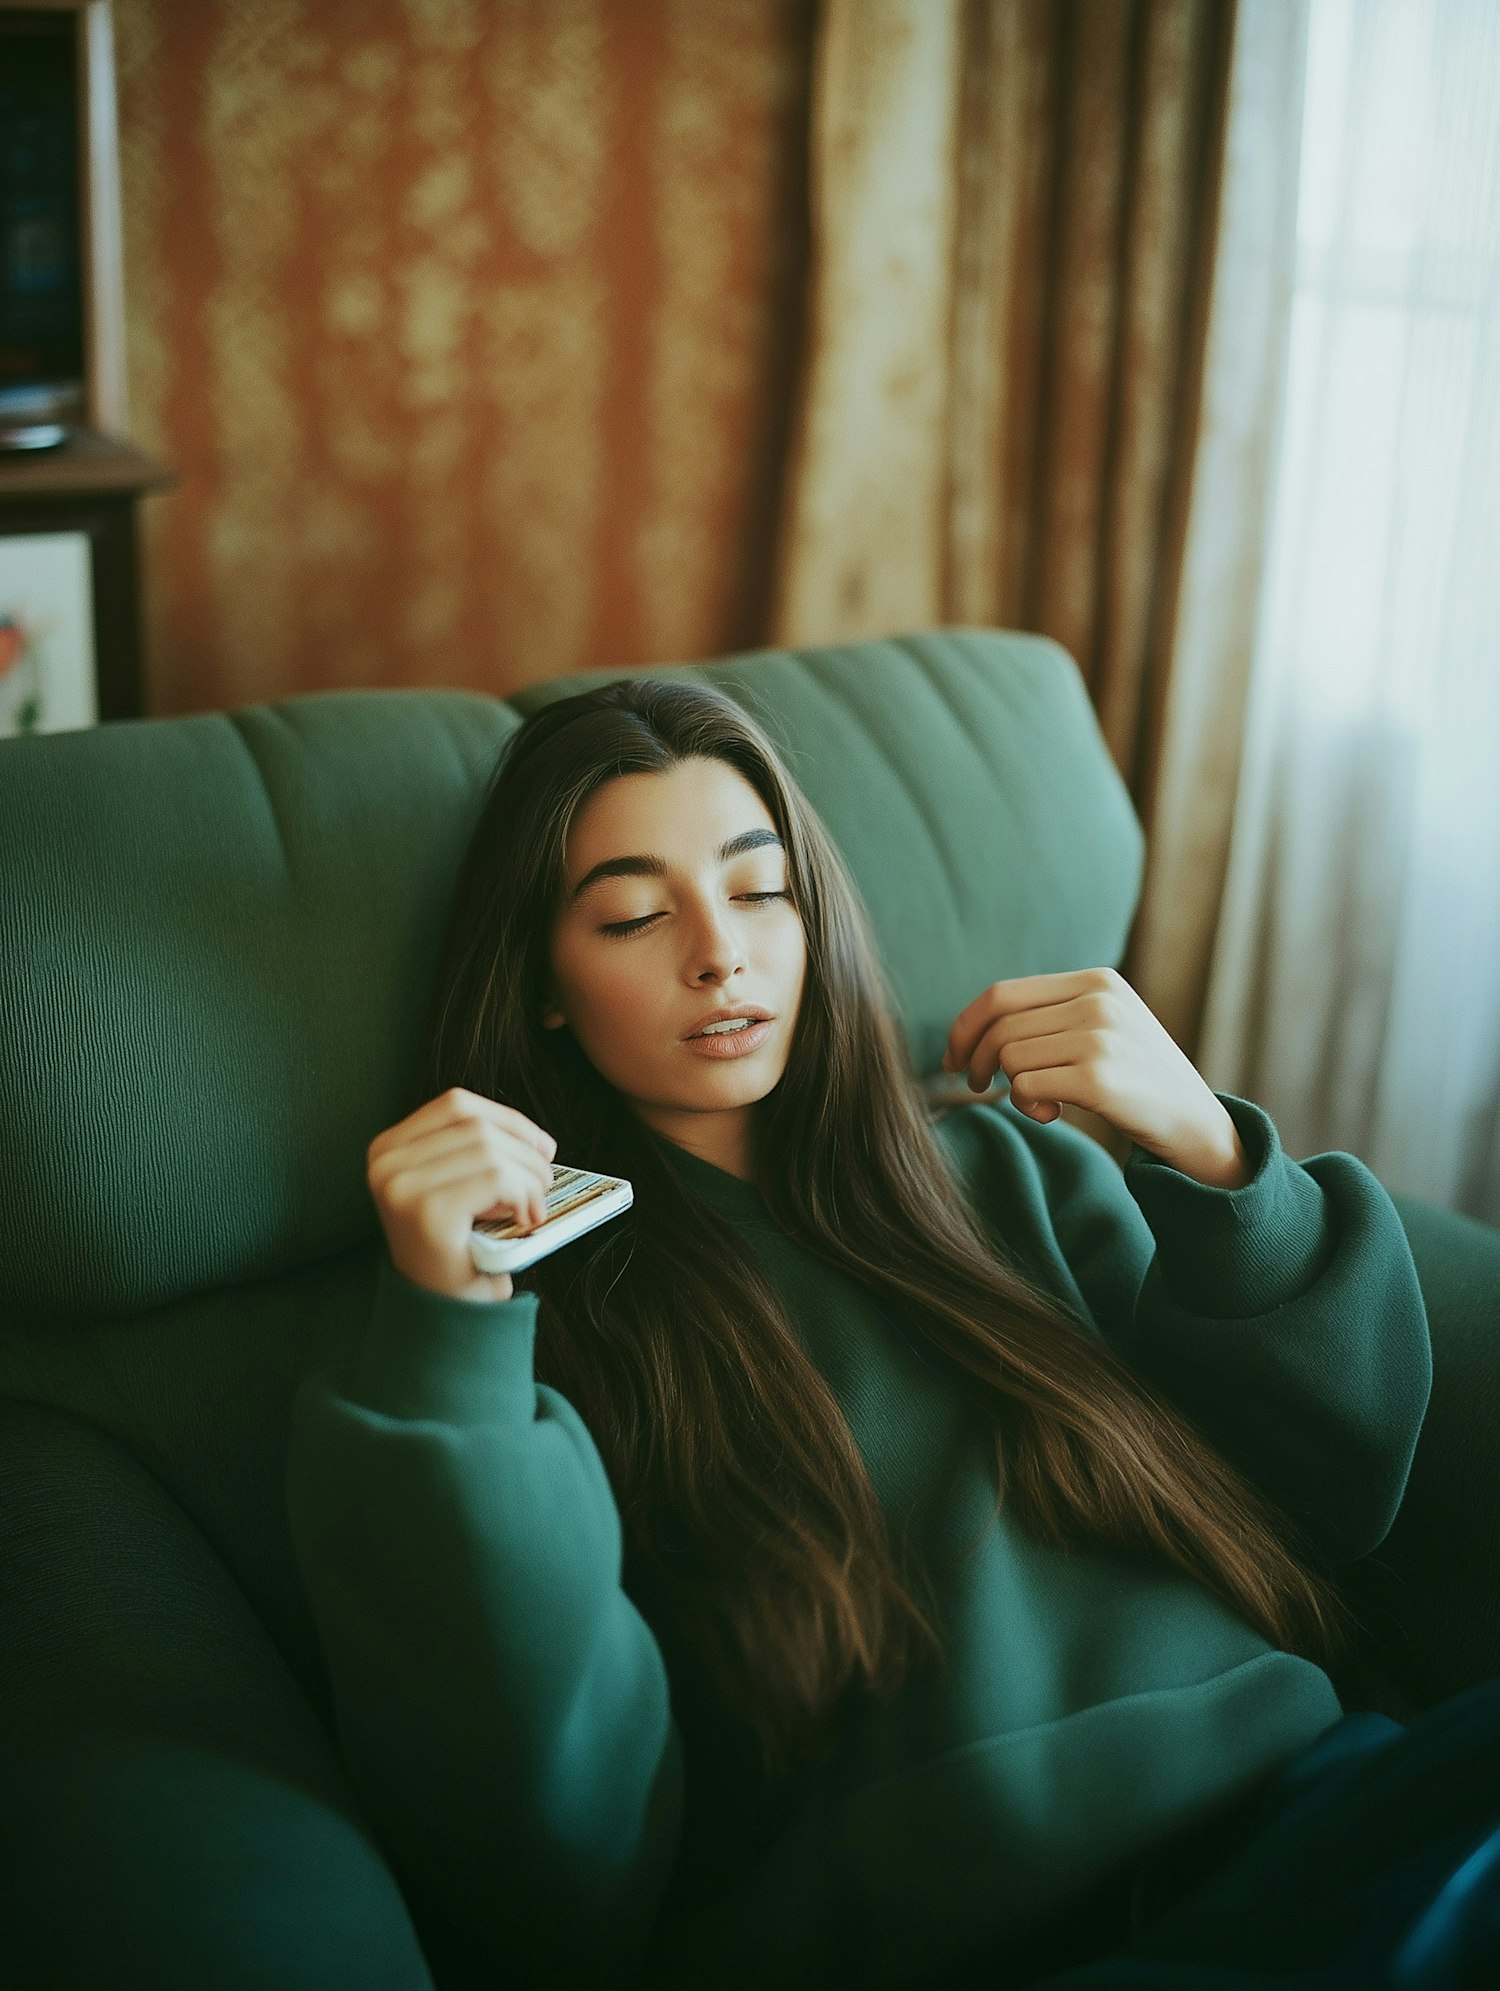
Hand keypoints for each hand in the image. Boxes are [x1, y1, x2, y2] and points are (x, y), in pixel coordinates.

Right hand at [366, 1087, 558, 1301]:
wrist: (443, 1316)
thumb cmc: (459, 1251)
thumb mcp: (459, 1188)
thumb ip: (478, 1153)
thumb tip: (539, 1140)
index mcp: (388, 1149)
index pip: (455, 1105)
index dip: (508, 1119)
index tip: (542, 1146)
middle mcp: (385, 1163)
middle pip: (478, 1126)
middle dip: (526, 1153)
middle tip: (545, 1187)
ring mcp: (401, 1186)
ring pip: (491, 1150)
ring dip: (530, 1178)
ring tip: (535, 1208)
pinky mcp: (426, 1211)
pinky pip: (497, 1177)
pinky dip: (524, 1194)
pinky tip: (526, 1218)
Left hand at [941, 967, 1249, 1187]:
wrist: (1196, 1122)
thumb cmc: (1137, 1079)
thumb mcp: (1103, 1026)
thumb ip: (1051, 1016)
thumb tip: (972, 1029)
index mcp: (1096, 981)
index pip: (1002, 994)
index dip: (965, 1027)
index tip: (953, 1056)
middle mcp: (1099, 1001)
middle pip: (999, 1026)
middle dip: (973, 1060)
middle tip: (975, 1085)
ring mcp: (1101, 1038)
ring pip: (1009, 1057)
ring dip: (1009, 1088)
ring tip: (1038, 1102)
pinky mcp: (1099, 1079)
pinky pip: (1025, 1087)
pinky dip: (1026, 1106)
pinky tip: (1052, 1114)